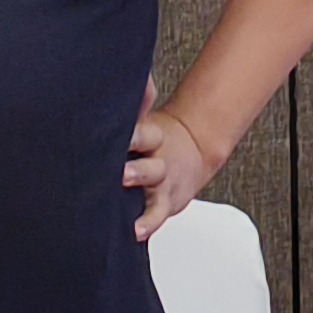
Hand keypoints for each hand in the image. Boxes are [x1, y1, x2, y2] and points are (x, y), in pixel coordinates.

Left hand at [124, 97, 217, 241]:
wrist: (194, 153)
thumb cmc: (156, 137)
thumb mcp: (147, 120)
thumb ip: (137, 104)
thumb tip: (134, 81)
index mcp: (152, 137)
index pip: (142, 134)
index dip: (132, 137)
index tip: (118, 138)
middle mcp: (159, 162)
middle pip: (150, 166)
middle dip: (136, 170)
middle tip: (121, 173)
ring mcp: (163, 185)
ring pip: (155, 191)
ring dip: (143, 197)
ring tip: (130, 207)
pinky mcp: (163, 204)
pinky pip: (156, 216)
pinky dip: (147, 224)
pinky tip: (135, 231)